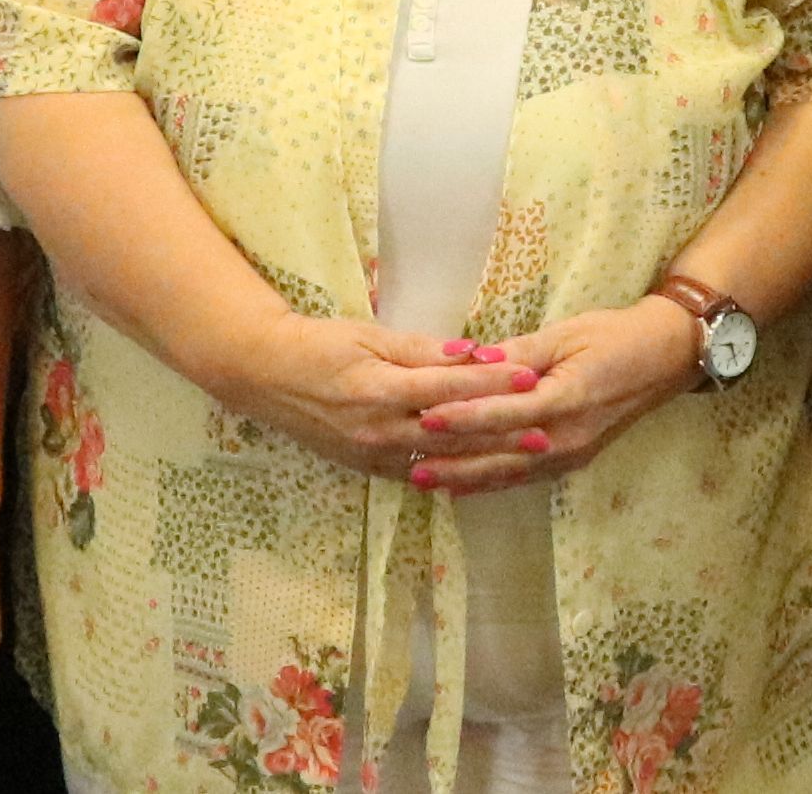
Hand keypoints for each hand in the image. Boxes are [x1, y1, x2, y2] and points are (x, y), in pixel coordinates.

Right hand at [207, 313, 523, 478]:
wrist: (266, 375)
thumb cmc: (319, 345)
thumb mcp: (369, 335)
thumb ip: (421, 349)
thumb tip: (470, 352)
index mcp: (380, 390)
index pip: (449, 388)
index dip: (493, 382)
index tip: (531, 375)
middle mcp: (379, 429)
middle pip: (453, 434)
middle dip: (501, 431)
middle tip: (545, 428)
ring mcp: (373, 455)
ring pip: (442, 462)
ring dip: (485, 458)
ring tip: (525, 453)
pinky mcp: (368, 468)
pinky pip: (419, 476)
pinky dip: (453, 473)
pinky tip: (483, 472)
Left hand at [403, 301, 702, 493]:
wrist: (665, 357)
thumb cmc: (615, 336)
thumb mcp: (567, 334)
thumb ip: (521, 353)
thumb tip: (476, 360)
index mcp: (566, 399)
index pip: (505, 413)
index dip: (463, 416)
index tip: (424, 415)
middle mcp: (567, 436)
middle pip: (501, 453)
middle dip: (454, 458)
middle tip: (408, 461)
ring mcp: (571, 453)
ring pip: (510, 472)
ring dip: (466, 478)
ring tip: (424, 480)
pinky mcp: (573, 458)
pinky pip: (525, 476)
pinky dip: (491, 482)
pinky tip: (462, 487)